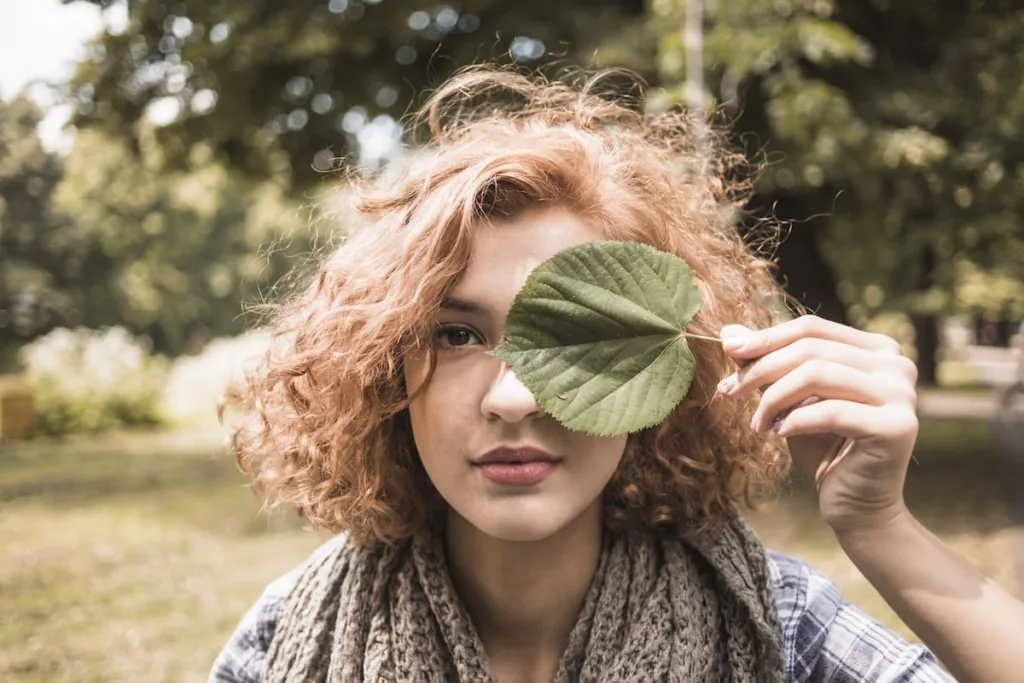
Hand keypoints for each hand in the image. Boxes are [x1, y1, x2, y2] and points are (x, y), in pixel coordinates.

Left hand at [716, 315, 919, 532]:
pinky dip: (796, 420)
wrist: (855, 506)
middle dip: (761, 369)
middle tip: (728, 390)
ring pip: (818, 375)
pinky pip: (830, 412)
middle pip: (811, 350)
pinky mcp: (897, 426)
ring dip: (774, 397)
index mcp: (877, 349)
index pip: (811, 329)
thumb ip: (767, 363)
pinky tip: (779, 433)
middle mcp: (897, 364)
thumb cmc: (822, 447)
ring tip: (757, 422)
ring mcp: (902, 394)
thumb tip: (728, 333)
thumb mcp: (789, 398)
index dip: (765, 339)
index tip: (728, 352)